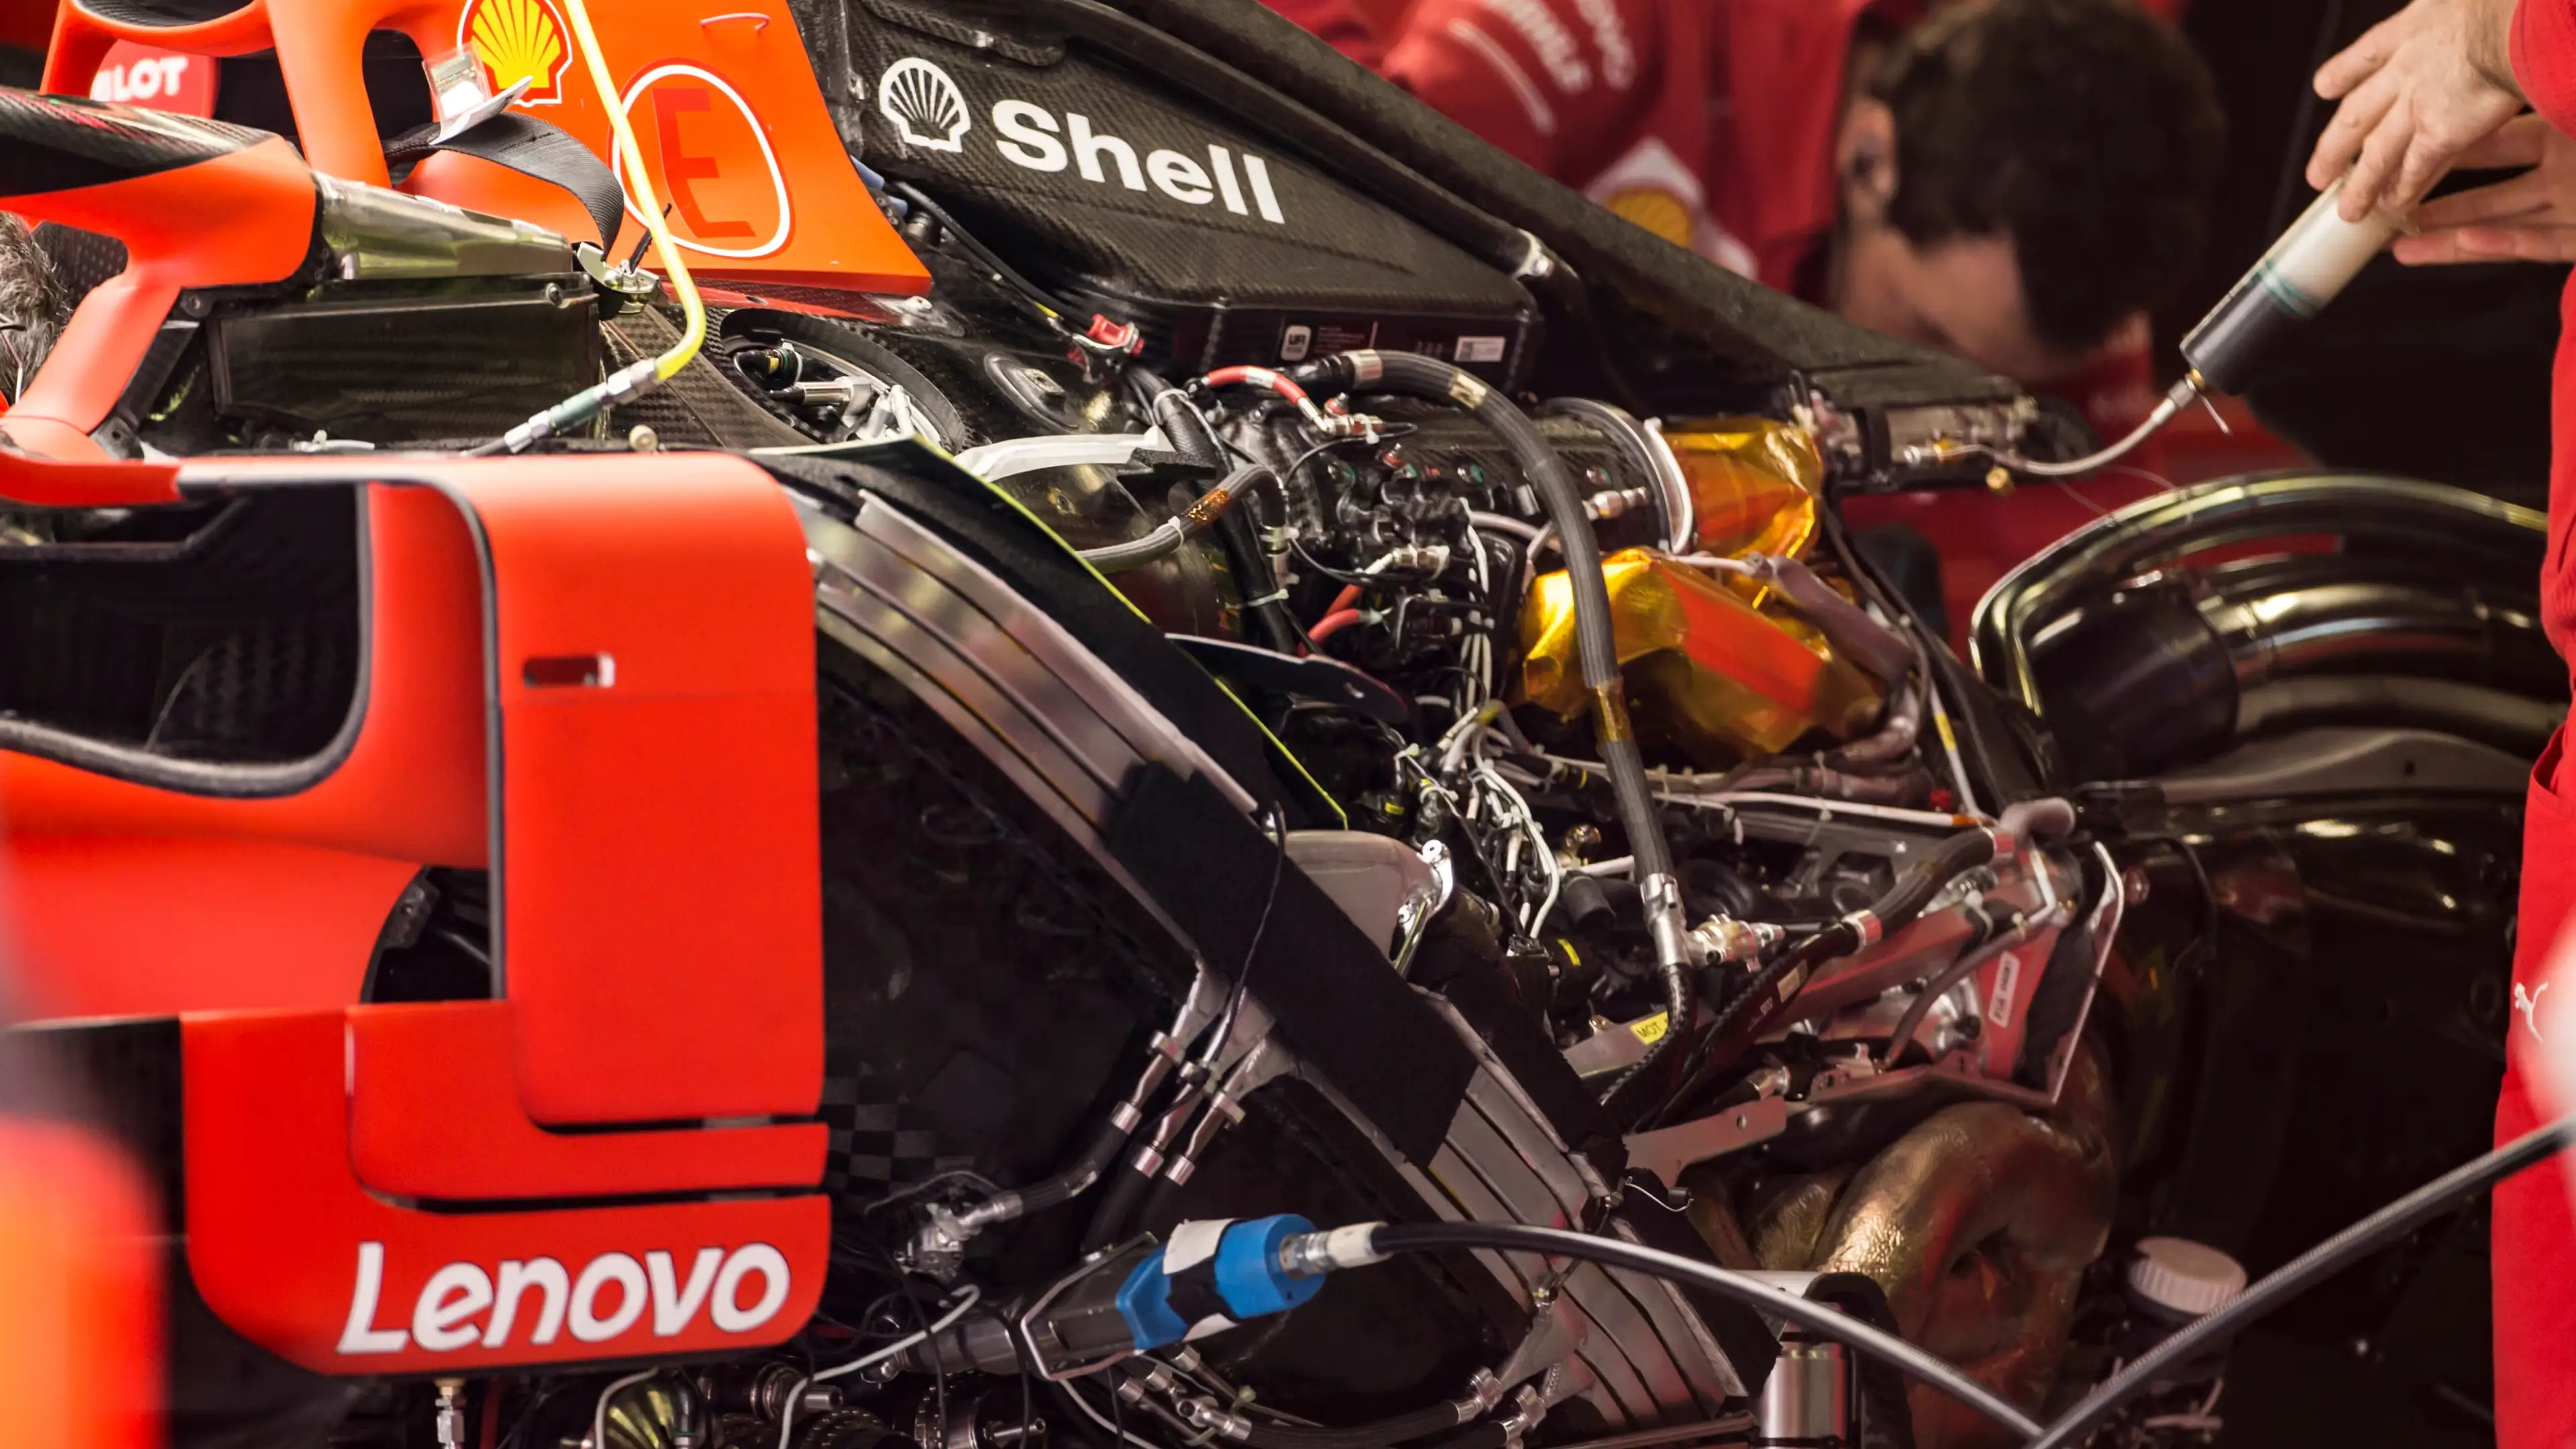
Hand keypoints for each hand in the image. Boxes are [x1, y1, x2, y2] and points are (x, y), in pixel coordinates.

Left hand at [2306, 0, 2524, 219]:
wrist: (2514, 28)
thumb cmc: (2505, 6)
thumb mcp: (2460, 1)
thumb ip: (2453, 19)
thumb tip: (2466, 16)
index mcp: (2412, 28)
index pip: (2367, 55)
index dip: (2343, 73)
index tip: (2325, 88)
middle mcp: (2404, 70)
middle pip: (2356, 114)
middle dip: (2334, 148)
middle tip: (2317, 175)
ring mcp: (2416, 106)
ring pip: (2378, 152)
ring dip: (2362, 185)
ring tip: (2349, 210)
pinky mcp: (2438, 134)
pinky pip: (2415, 168)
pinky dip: (2404, 189)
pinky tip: (2394, 206)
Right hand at [2394, 112, 2575, 260]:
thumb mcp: (2567, 104)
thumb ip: (2541, 99)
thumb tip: (2486, 87)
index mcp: (2564, 138)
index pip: (2500, 146)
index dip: (2454, 155)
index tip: (2408, 161)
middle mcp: (2567, 176)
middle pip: (2491, 200)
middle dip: (2437, 212)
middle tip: (2390, 217)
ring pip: (2505, 230)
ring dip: (2452, 242)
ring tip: (2402, 247)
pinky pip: (2546, 245)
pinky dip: (2506, 245)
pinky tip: (2465, 241)